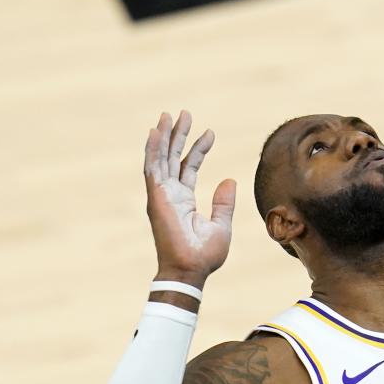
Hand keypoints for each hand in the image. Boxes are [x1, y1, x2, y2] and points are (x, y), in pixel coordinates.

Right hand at [143, 111, 235, 286]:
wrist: (191, 270)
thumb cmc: (204, 255)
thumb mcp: (221, 225)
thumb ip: (224, 202)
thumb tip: (230, 180)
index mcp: (183, 200)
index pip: (189, 167)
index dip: (198, 149)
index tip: (210, 132)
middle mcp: (170, 195)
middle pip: (173, 157)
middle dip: (178, 135)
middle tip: (185, 113)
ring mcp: (162, 195)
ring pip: (161, 158)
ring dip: (165, 136)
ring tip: (169, 115)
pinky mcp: (157, 198)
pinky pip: (153, 168)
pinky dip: (153, 149)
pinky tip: (156, 131)